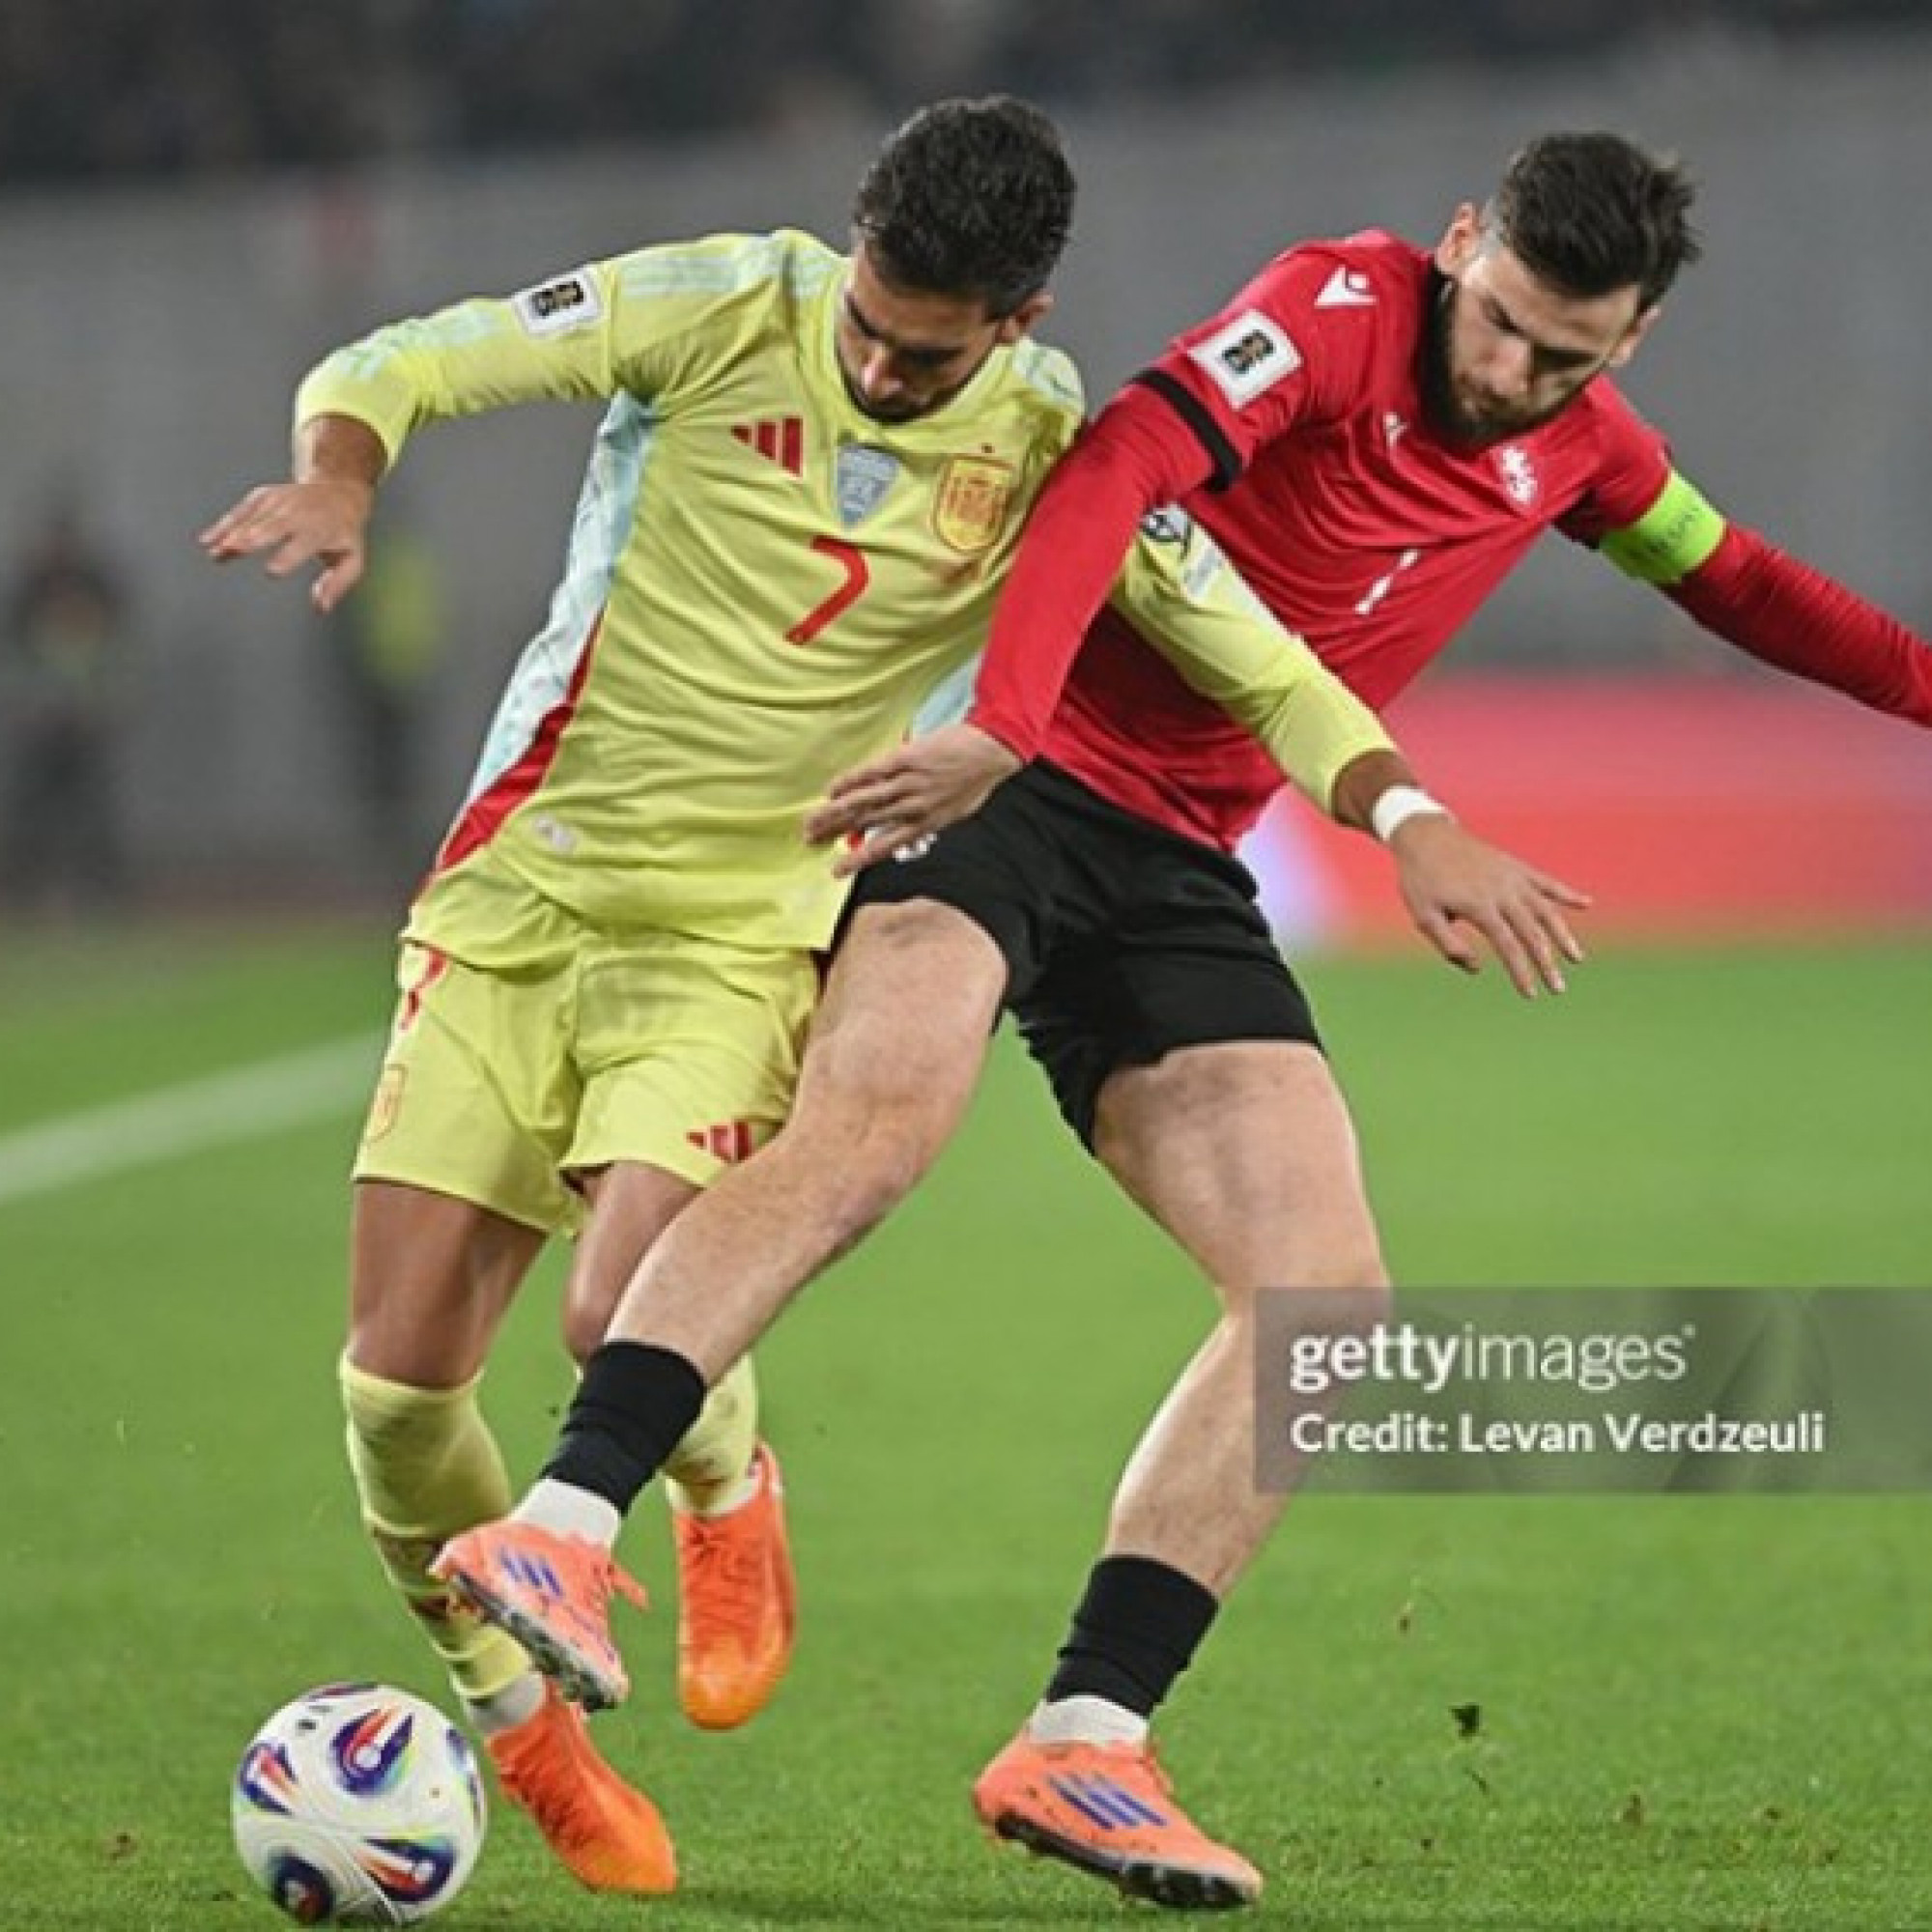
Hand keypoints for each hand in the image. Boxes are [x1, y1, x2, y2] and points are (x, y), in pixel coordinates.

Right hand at [197, 476, 375, 612]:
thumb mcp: (352, 560)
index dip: (288, 555)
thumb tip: (321, 608)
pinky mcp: (264, 496)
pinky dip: (225, 524)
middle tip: (234, 550)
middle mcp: (298, 512)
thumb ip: (337, 584)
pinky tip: (208, 540)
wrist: (337, 492)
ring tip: (215, 552)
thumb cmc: (343, 534)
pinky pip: (241, 511)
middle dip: (253, 537)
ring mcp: (279, 502)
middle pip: (274, 525)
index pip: (305, 542)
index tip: (272, 571)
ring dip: (233, 534)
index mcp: (321, 529)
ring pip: (253, 518)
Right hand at [805, 723, 1022, 875]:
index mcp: (925, 825)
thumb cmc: (974, 781)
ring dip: (834, 812)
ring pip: (863, 802)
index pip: (884, 847)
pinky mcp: (904, 759)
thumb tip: (905, 833)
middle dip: (834, 833)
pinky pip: (870, 773)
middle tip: (810, 838)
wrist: (990, 751)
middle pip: (865, 824)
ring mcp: (906, 783)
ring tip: (812, 819)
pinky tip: (832, 789)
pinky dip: (849, 781)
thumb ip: (926, 822)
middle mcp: (912, 807)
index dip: (857, 860)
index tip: (836, 872)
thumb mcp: (954, 812)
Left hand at [1389, 814, 1589, 996]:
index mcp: (1479, 906)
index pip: (1508, 945)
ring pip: (1546, 909)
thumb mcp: (1423, 916)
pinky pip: (1546, 882)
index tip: (1530, 994)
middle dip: (1547, 963)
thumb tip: (1477, 969)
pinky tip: (1586, 904)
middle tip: (1558, 989)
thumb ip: (1449, 945)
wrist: (1425, 836)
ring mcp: (1512, 877)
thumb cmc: (1420, 880)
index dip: (1521, 971)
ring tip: (1576, 958)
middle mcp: (1502, 891)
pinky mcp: (1516, 866)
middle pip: (1532, 932)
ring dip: (1563, 935)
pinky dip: (1566, 893)